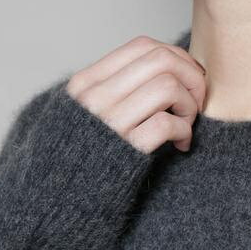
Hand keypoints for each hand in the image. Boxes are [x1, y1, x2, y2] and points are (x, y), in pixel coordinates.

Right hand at [66, 36, 205, 153]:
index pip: (143, 46)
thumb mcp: (81, 116)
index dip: (177, 58)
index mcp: (85, 85)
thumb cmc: (77, 163)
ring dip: (189, 105)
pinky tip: (180, 145)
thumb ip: (108, 92)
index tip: (187, 80)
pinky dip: (184, 131)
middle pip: (161, 59)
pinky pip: (167, 123)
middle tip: (196, 102)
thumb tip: (156, 72)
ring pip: (168, 86)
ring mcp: (109, 124)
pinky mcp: (125, 150)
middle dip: (191, 77)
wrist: (55, 204)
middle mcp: (95, 98)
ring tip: (185, 124)